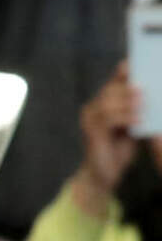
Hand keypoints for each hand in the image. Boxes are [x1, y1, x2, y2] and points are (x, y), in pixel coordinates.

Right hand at [75, 62, 140, 215]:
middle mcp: (92, 109)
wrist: (103, 175)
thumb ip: (137, 110)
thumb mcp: (131, 125)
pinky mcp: (91, 133)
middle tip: (146, 89)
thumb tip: (152, 94)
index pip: (113, 82)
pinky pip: (107, 120)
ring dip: (128, 103)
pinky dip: (124, 118)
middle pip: (110, 90)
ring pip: (108, 102)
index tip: (135, 65)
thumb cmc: (119, 150)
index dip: (123, 72)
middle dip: (129, 88)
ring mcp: (88, 120)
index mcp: (102, 104)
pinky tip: (138, 121)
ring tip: (145, 105)